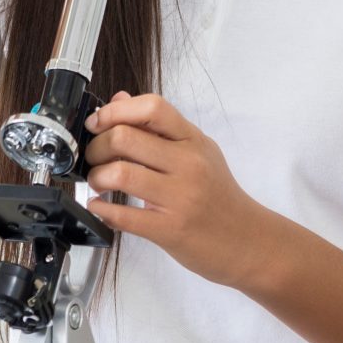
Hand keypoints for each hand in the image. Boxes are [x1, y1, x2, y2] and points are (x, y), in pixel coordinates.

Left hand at [82, 92, 275, 289]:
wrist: (249, 240)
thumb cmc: (219, 196)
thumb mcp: (198, 152)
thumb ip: (159, 128)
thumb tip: (119, 101)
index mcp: (193, 140)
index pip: (151, 107)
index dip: (115, 111)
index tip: (97, 122)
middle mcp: (188, 164)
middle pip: (125, 138)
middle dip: (96, 147)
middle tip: (94, 158)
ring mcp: (180, 197)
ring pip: (120, 174)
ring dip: (97, 177)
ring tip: (98, 182)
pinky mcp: (170, 229)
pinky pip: (124, 216)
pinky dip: (102, 209)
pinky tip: (100, 207)